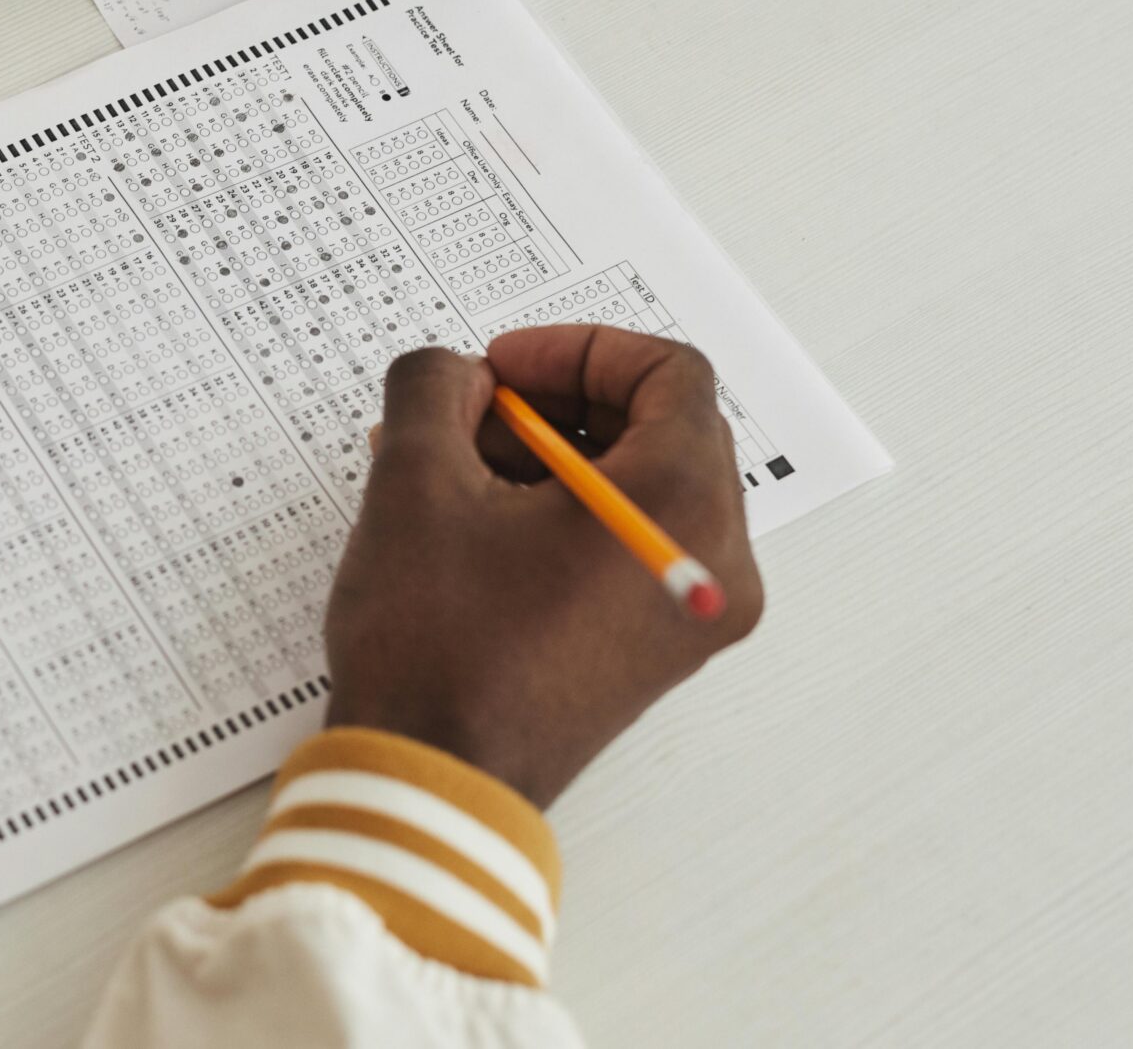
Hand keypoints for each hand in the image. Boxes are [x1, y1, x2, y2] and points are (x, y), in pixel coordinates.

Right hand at [323, 328, 765, 807]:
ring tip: (453, 470)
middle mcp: (717, 561)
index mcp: (682, 506)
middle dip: (557, 406)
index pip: (670, 374)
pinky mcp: (658, 649)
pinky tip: (475, 523)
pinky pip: (630, 544)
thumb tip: (457, 376)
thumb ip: (435, 388)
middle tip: (472, 415)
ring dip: (552, 459)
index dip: (577, 350)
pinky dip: (564, 514)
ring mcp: (692, 613)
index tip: (502, 368)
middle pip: (662, 429)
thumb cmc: (437, 648)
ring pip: (642, 487)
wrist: (433, 782)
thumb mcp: (415, 481)